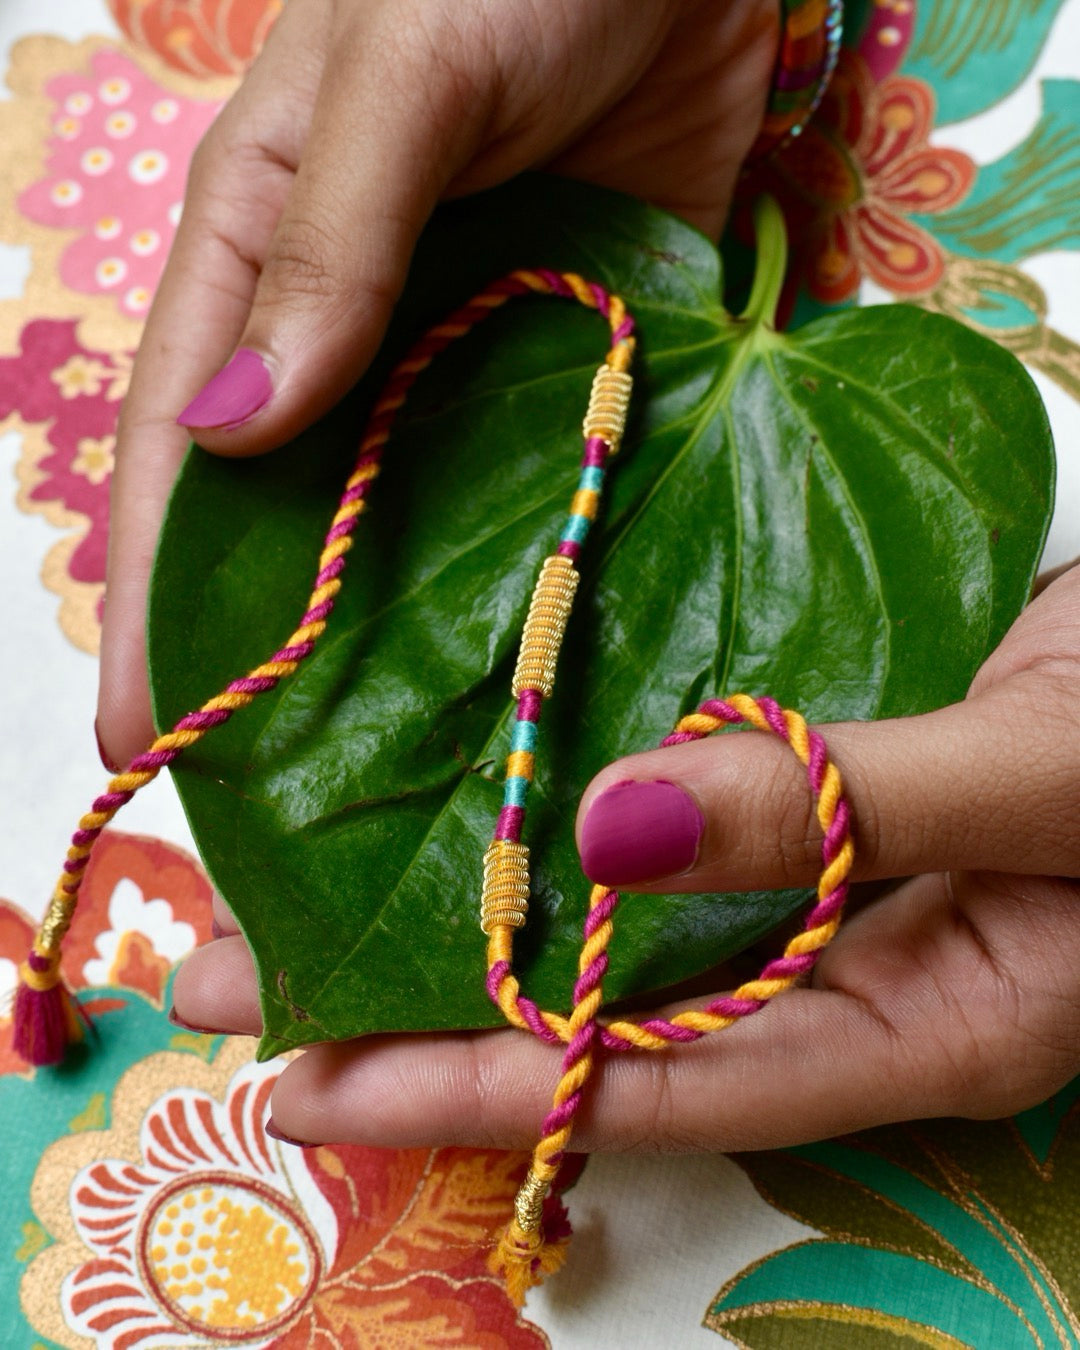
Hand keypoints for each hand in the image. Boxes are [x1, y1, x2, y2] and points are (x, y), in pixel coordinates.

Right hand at [96, 0, 777, 766]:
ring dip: (403, 640)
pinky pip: (542, 487)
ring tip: (400, 769)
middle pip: (297, 523)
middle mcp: (353, 336)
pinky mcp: (576, 368)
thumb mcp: (397, 80)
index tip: (148, 735)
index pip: (188, 463)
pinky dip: (531, 571)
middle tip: (272, 794)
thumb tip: (236, 435)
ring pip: (416, 527)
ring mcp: (467, 364)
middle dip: (276, 653)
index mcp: (262, 265)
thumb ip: (323, 248)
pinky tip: (534, 663)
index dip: (160, 602)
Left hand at [172, 560, 1079, 1151]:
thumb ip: (842, 804)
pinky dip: (572, 830)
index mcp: (922, 1023)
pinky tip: (479, 811)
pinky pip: (672, 834)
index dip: (486, 1087)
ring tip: (313, 910)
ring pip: (626, 930)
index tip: (315, 1078)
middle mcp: (853, 973)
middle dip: (428, 1019)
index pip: (667, 1083)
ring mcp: (830, 888)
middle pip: (616, 1022)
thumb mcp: (1036, 779)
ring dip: (480, 919)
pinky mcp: (818, 802)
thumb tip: (608, 829)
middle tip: (246, 995)